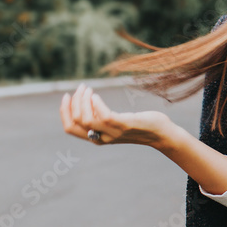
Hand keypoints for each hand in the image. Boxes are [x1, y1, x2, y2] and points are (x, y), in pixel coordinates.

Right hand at [60, 83, 174, 148]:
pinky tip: (96, 95)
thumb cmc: (139, 126)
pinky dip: (96, 103)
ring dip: (83, 100)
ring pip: (86, 118)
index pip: (70, 128)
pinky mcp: (124, 126)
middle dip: (73, 103)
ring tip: (88, 88)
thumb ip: (102, 118)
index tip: (67, 96)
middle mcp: (102, 138)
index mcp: (97, 138)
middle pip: (75, 122)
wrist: (161, 134)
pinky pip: (104, 115)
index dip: (64, 111)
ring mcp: (113, 133)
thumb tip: (87, 102)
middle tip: (81, 88)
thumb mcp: (115, 123)